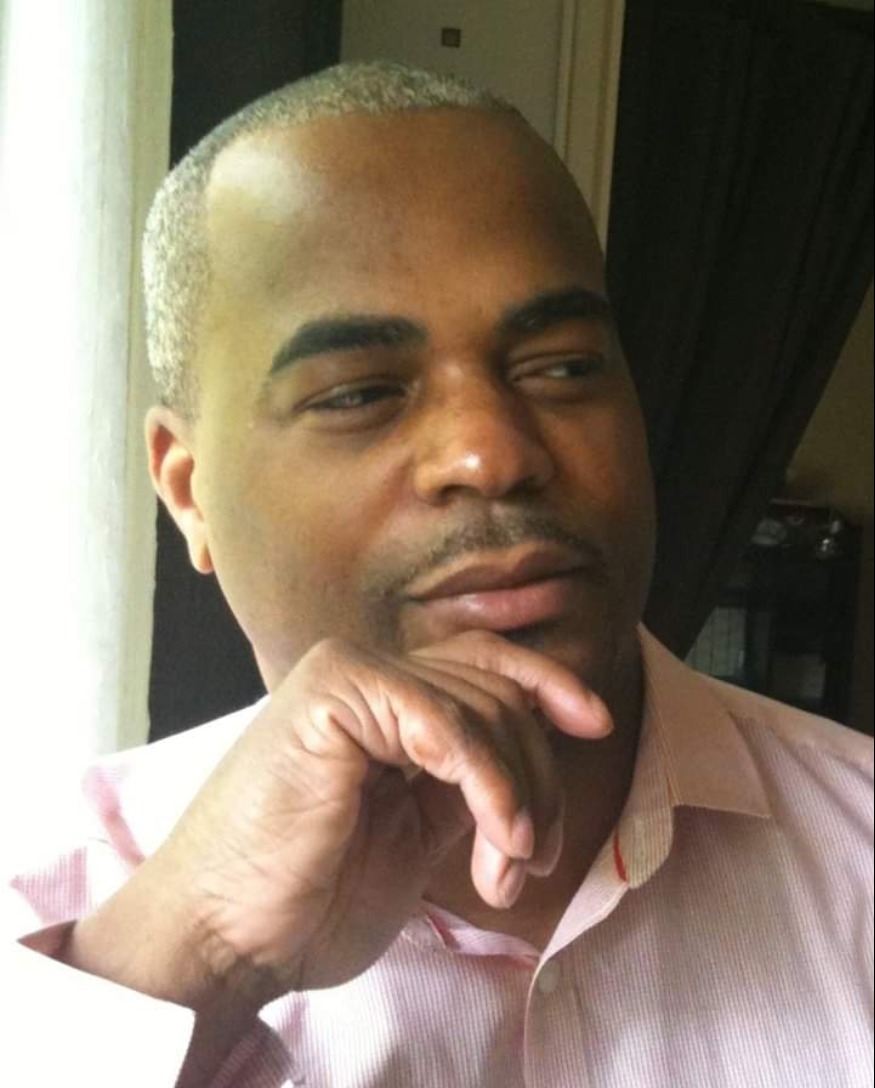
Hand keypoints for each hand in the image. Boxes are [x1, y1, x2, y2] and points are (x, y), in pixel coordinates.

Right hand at [63, 632, 609, 1031]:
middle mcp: (364, 673)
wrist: (224, 937)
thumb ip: (462, 783)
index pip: (483, 666)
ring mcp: (345, 677)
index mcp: (379, 700)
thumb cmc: (308, 896)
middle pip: (495, 691)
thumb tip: (535, 764)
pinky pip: (445, 724)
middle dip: (536, 777)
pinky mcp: (332, 696)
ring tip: (505, 866)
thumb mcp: (414, 832)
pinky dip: (489, 781)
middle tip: (526, 857)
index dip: (547, 686)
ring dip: (517, 795)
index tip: (595, 725)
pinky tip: (497, 836)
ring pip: (481, 707)